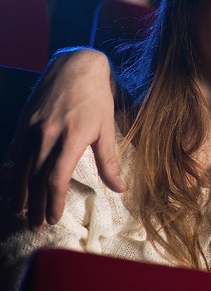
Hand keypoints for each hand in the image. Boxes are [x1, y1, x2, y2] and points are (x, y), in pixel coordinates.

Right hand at [5, 48, 123, 229]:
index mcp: (71, 138)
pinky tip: (11, 185)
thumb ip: (109, 161)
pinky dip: (11, 171)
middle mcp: (48, 135)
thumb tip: (120, 189)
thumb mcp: (107, 128)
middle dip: (35, 205)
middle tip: (36, 225)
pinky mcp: (23, 122)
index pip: (56, 178)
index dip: (53, 201)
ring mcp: (32, 128)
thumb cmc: (97, 98)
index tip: (54, 218)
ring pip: (21, 168)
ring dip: (20, 193)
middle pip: (36, 178)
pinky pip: (14, 151)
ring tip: (19, 212)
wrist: (76, 65)